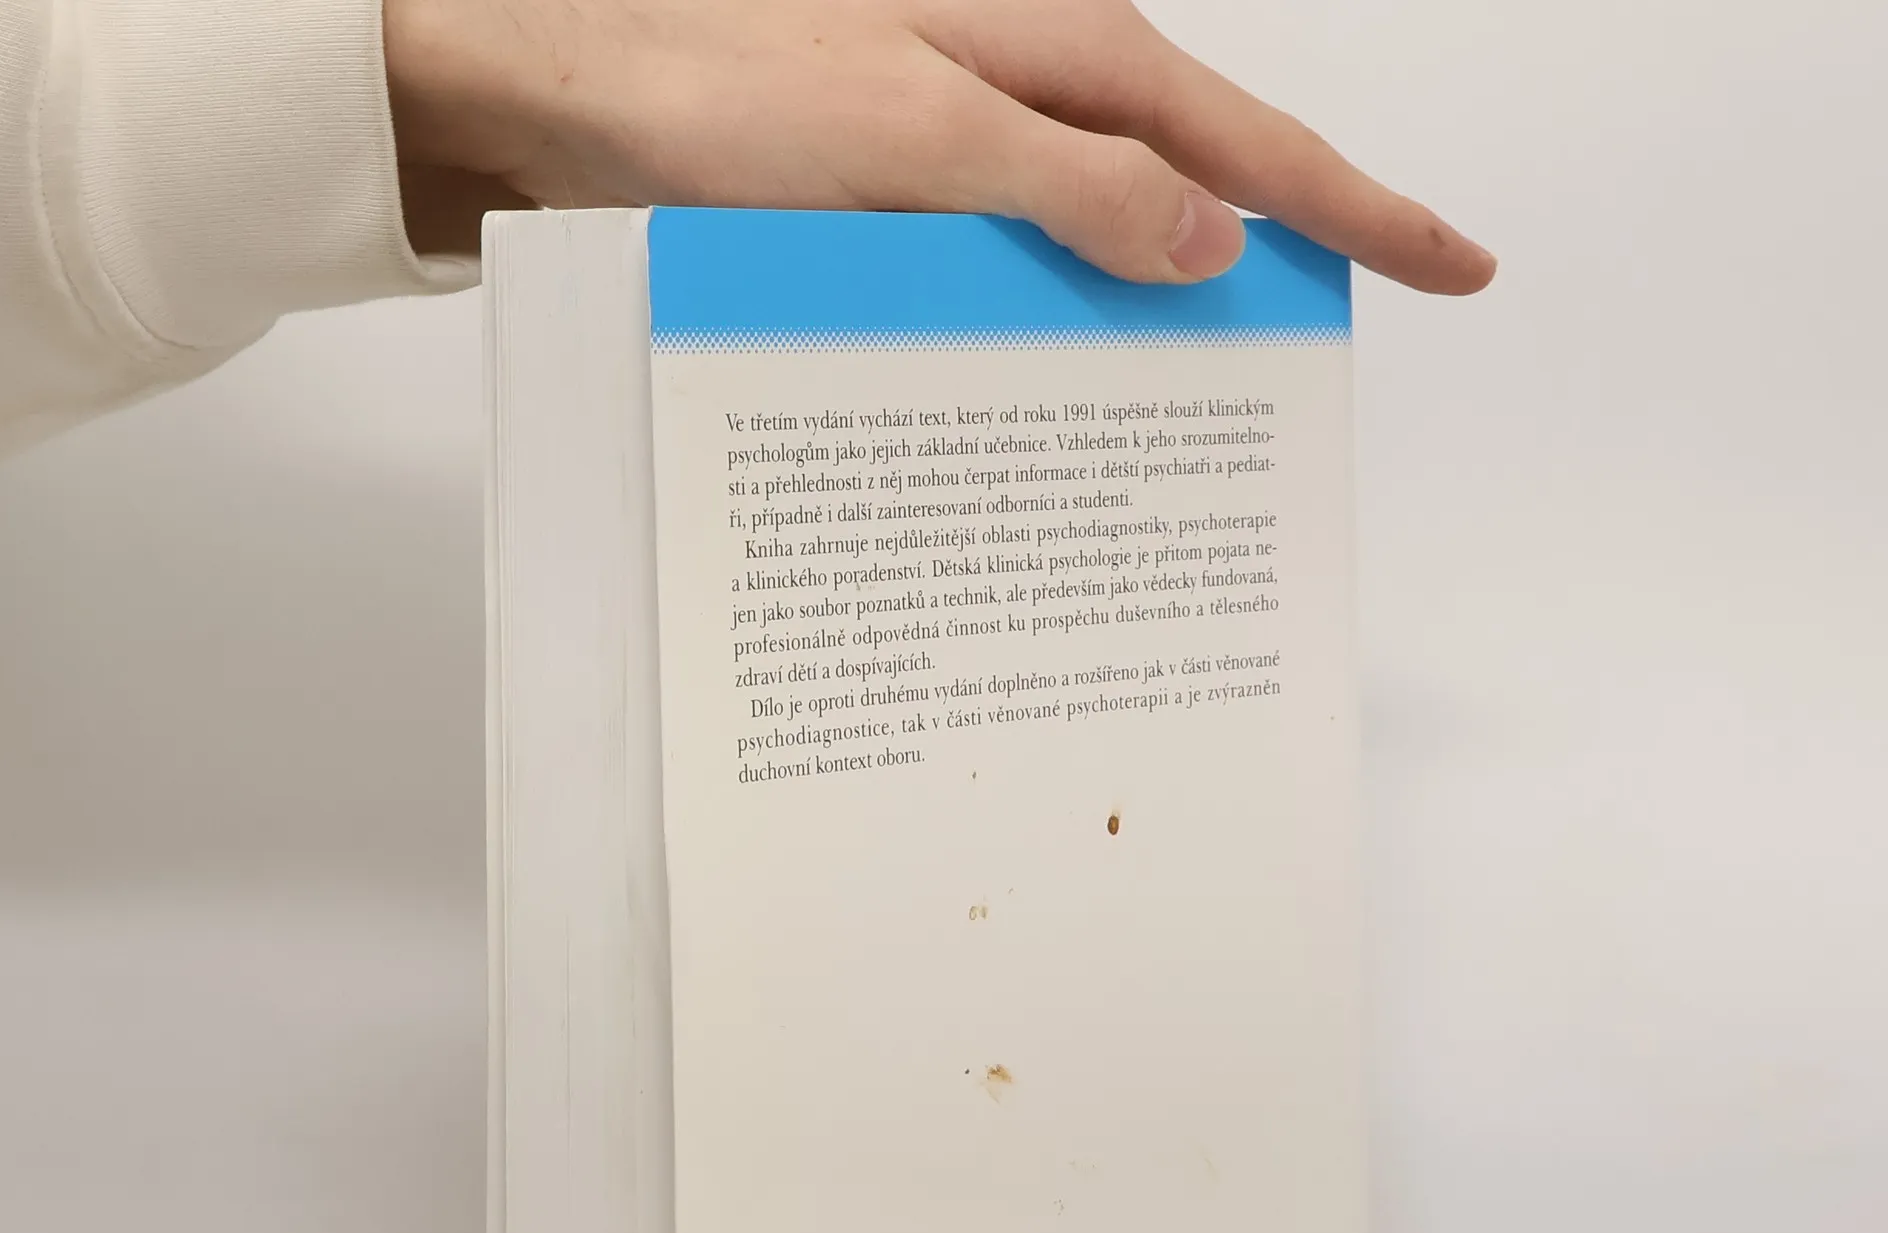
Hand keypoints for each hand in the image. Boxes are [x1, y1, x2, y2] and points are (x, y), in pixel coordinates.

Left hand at [385, 0, 1494, 292]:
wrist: (554, 81)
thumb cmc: (717, 88)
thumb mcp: (913, 139)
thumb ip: (1069, 187)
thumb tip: (1213, 243)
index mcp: (1063, 55)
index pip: (1254, 146)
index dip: (1363, 210)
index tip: (1459, 264)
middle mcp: (1030, 84)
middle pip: (1199, 185)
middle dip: (1284, 262)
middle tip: (1339, 351)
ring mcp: (969, 132)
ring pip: (1109, 229)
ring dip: (1160, 303)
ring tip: (1208, 396)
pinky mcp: (908, 180)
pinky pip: (1020, 254)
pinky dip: (1054, 311)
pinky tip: (1056, 367)